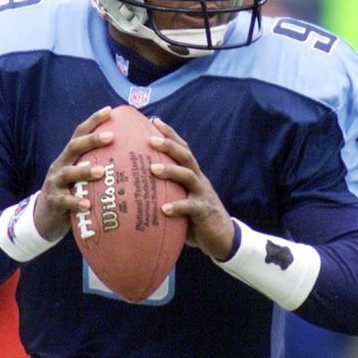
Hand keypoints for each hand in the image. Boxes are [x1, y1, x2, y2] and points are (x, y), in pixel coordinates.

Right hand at [33, 106, 112, 240]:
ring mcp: (55, 183)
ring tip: (101, 171)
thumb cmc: (72, 194)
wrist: (45, 218)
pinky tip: (87, 205)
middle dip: (91, 140)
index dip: (93, 121)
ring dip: (84, 171)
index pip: (80, 134)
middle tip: (111, 137)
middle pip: (74, 147)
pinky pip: (64, 201)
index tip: (110, 110)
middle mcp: (60, 166)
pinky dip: (75, 202)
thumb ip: (98, 167)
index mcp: (69, 158)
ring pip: (68, 173)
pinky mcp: (53, 202)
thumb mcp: (81, 178)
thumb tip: (130, 160)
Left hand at [147, 118, 235, 261]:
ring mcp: (203, 194)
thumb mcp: (181, 199)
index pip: (182, 148)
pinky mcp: (204, 211)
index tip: (154, 120)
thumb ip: (165, 191)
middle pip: (185, 156)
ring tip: (153, 169)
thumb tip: (134, 187)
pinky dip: (177, 206)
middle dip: (169, 145)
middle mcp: (198, 180)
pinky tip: (164, 209)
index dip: (170, 134)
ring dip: (170, 171)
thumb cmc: (194, 218)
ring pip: (188, 176)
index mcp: (192, 174)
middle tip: (151, 139)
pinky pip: (191, 207)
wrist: (223, 237)